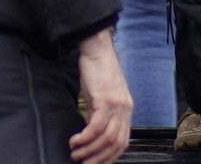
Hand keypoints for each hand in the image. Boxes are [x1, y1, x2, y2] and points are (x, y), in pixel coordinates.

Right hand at [68, 29, 131, 163]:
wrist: (96, 48)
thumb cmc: (96, 71)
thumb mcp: (101, 97)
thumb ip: (100, 115)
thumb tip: (91, 134)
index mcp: (126, 110)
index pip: (123, 142)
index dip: (109, 157)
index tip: (96, 163)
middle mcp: (125, 109)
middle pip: (116, 144)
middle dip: (99, 159)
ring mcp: (117, 104)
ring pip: (106, 138)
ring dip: (90, 151)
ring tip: (76, 154)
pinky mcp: (105, 99)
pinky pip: (96, 126)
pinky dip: (85, 138)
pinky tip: (75, 141)